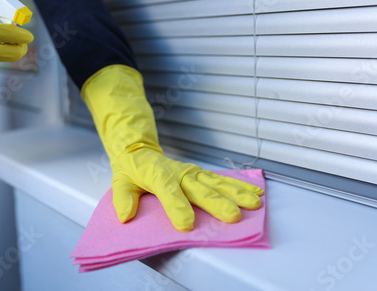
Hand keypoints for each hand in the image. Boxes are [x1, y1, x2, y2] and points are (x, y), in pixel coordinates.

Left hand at [111, 148, 262, 231]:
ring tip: (254, 203)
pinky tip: (255, 192)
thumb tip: (125, 215)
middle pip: (200, 190)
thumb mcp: (121, 183)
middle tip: (232, 216)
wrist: (141, 151)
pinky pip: (221, 180)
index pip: (169, 193)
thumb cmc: (132, 170)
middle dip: (217, 204)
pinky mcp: (201, 174)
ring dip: (236, 194)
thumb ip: (123, 199)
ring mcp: (193, 173)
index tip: (186, 225)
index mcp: (160, 176)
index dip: (178, 208)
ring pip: (217, 184)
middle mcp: (180, 174)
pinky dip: (239, 186)